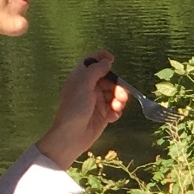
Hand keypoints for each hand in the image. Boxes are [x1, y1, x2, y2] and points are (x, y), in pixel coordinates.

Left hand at [37, 50, 125, 169]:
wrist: (72, 135)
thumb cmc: (75, 107)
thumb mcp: (83, 84)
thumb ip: (96, 70)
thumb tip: (107, 62)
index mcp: (81, 77)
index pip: (91, 61)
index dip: (102, 57)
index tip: (113, 60)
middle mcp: (89, 87)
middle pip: (109, 79)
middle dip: (117, 86)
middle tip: (121, 96)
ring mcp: (97, 101)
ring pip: (114, 94)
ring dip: (119, 100)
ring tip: (117, 108)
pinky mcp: (103, 114)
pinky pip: (115, 108)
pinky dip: (116, 111)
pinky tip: (112, 117)